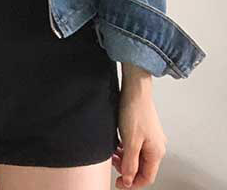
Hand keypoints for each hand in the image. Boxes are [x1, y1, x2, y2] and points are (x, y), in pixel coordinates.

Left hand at [113, 65, 166, 187]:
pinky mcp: (144, 128)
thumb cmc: (135, 111)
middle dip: (127, 168)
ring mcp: (151, 136)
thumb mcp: (130, 141)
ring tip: (113, 152)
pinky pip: (136, 145)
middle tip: (113, 163)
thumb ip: (130, 163)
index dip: (132, 183)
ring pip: (138, 155)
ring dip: (125, 158)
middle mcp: (156, 146)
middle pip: (142, 166)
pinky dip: (126, 147)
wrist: (135, 89)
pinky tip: (117, 143)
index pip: (147, 177)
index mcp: (156, 152)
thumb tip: (129, 179)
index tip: (119, 183)